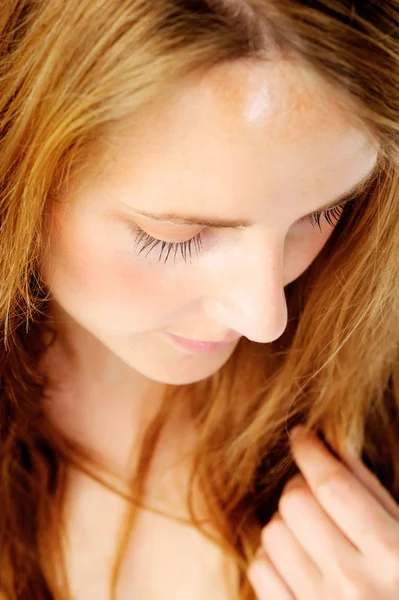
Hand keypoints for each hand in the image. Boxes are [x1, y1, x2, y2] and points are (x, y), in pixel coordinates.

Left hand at [247, 426, 398, 598]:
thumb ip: (376, 495)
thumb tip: (336, 449)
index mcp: (394, 555)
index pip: (333, 486)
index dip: (311, 452)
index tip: (301, 436)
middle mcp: (354, 583)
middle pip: (295, 503)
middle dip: (300, 485)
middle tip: (312, 490)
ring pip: (273, 532)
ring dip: (285, 520)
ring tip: (308, 529)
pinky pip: (261, 569)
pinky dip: (271, 554)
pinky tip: (295, 557)